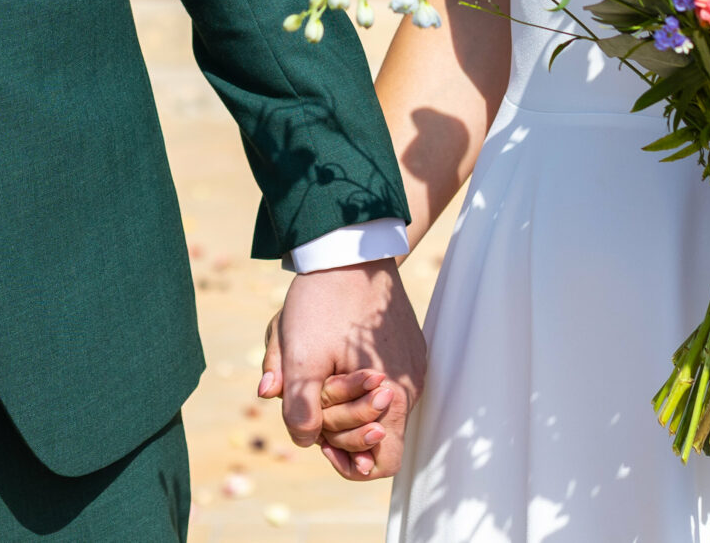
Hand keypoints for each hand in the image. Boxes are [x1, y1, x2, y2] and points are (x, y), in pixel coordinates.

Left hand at [256, 260, 424, 479]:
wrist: (350, 246)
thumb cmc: (324, 302)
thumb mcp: (300, 356)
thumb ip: (298, 408)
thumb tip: (301, 438)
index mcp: (392, 395)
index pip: (384, 463)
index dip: (349, 462)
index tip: (320, 438)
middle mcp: (410, 384)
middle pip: (374, 434)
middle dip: (336, 424)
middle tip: (308, 396)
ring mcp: (411, 364)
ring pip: (374, 405)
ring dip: (341, 398)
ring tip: (315, 366)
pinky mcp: (407, 346)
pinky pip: (380, 380)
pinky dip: (353, 378)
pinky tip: (331, 351)